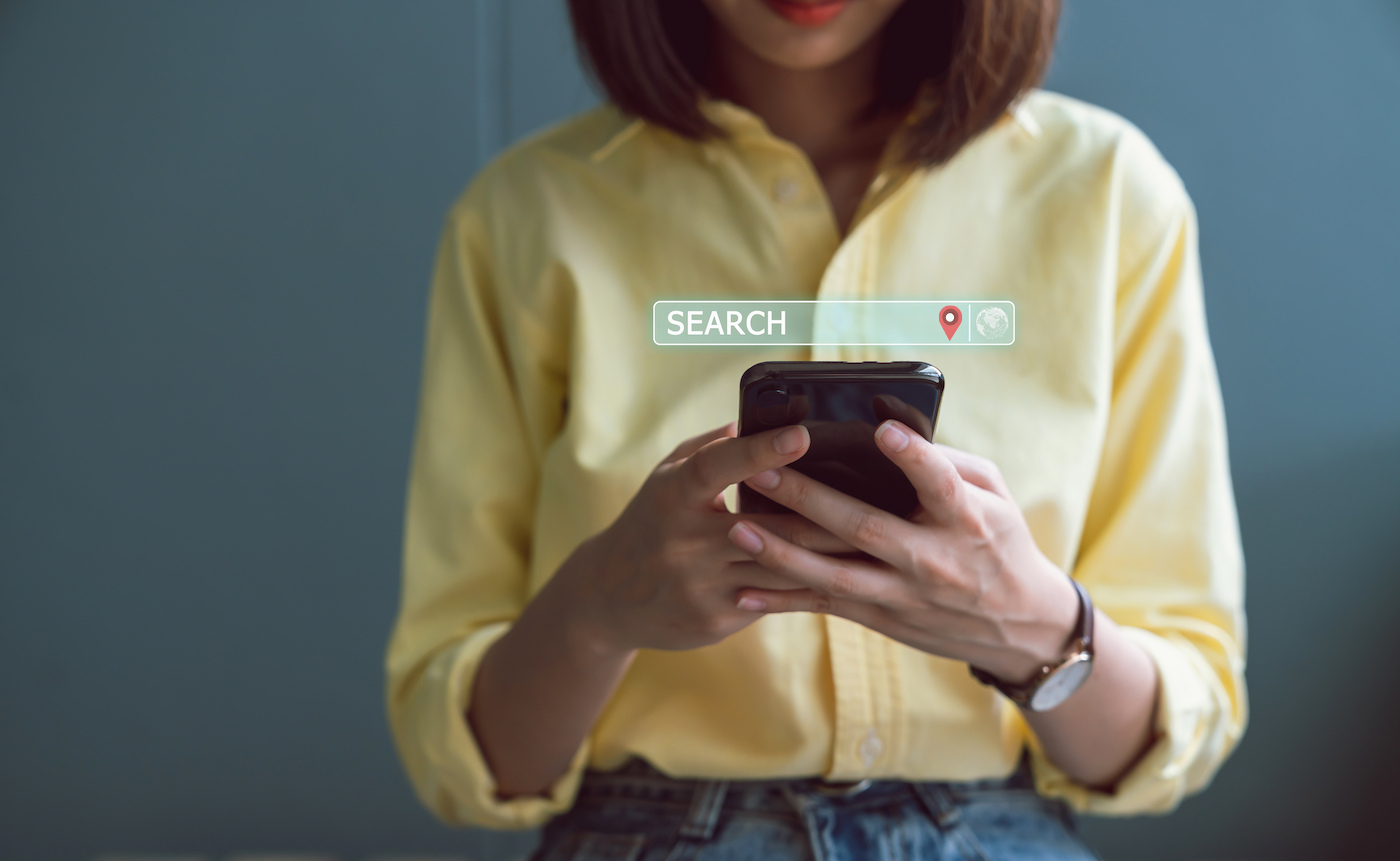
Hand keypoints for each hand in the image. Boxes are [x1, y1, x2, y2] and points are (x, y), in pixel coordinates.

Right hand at [562, 421, 853, 654]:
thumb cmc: (651, 521)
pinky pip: (775, 600)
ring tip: (879, 541)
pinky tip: (850, 578)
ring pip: (781, 568)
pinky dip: (810, 586)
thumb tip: (755, 419)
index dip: (761, 451)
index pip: (718, 467)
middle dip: (825, 514)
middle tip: (878, 498)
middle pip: (768, 527)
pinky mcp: (715, 620)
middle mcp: (684, 542)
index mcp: (673, 496)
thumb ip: (710, 449)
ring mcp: (700, 585)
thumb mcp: (666, 477)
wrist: (609, 598)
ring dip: (830, 556)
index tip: (803, 435)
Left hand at [727, 420, 1080, 682]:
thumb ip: (949, 464)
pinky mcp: (882, 617)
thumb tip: (893, 431)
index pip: (940, 485)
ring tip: (739, 529)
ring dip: (782, 555)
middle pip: (865, 529)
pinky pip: (826, 608)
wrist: (1019, 627)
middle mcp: (932, 559)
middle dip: (810, 500)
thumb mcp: (995, 496)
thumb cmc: (1000, 542)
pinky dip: (783, 602)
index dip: (914, 458)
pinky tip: (742, 593)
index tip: (882, 431)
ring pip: (835, 576)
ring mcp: (903, 594)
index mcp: (966, 520)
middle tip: (761, 470)